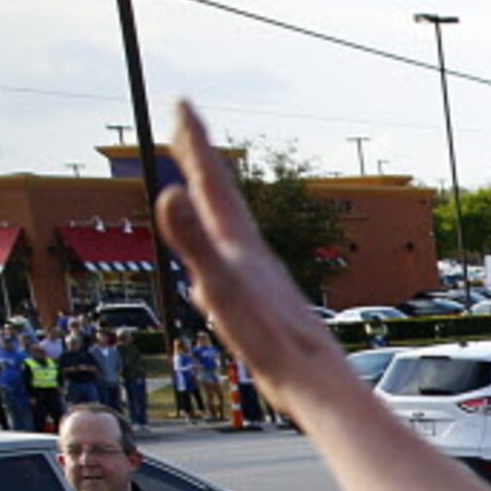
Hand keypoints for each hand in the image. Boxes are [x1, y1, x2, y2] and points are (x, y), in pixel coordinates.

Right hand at [151, 107, 355, 410]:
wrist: (319, 387)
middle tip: (187, 131)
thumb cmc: (272, 343)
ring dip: (212, 210)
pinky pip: (235, 274)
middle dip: (202, 165)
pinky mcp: (268, 310)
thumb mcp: (223, 288)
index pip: (214, 183)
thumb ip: (196, 242)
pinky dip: (219, 260)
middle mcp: (256, 258)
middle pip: (224, 201)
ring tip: (200, 195)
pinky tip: (216, 280)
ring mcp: (263, 283)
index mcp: (242, 247)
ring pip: (231, 235)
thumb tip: (171, 192)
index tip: (183, 104)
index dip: (196, 144)